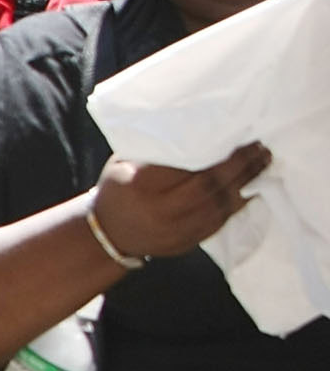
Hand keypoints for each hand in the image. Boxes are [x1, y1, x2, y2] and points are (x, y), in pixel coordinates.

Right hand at [90, 142, 269, 261]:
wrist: (108, 234)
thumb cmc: (117, 191)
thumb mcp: (123, 165)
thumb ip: (154, 151)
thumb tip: (194, 127)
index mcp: (141, 187)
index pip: (189, 169)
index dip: (219, 155)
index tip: (239, 137)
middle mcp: (160, 212)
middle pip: (210, 187)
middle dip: (240, 166)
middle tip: (259, 147)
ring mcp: (175, 231)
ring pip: (220, 206)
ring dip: (246, 183)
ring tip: (262, 162)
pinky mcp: (187, 243)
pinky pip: (220, 222)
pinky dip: (238, 204)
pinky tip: (250, 188)